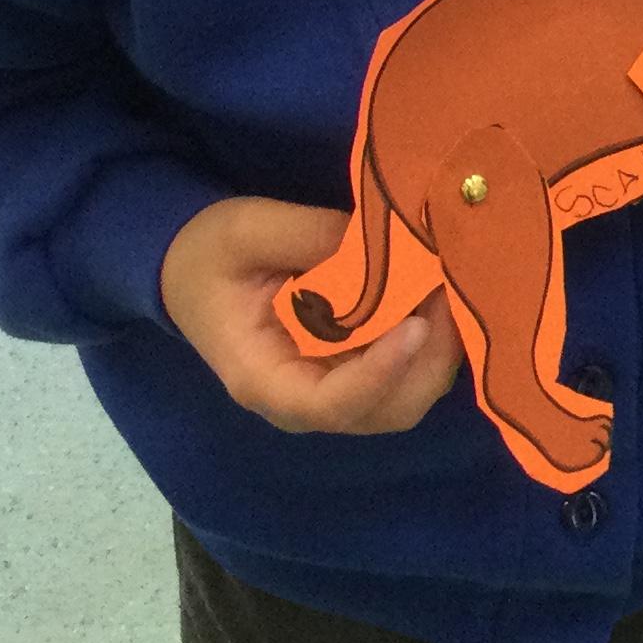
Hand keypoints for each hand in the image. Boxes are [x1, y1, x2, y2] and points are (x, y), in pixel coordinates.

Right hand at [160, 197, 462, 432]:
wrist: (191, 270)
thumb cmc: (210, 256)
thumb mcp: (246, 232)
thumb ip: (308, 235)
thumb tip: (382, 239)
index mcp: (264, 378)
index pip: (330, 404)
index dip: (380, 374)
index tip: (416, 325)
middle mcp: (306, 399)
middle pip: (385, 410)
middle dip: (428, 360)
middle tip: (448, 291)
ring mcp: (337, 386)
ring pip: (407, 395)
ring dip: (439, 350)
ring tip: (451, 285)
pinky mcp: (358, 366)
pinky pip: (408, 369)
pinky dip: (435, 339)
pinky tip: (443, 291)